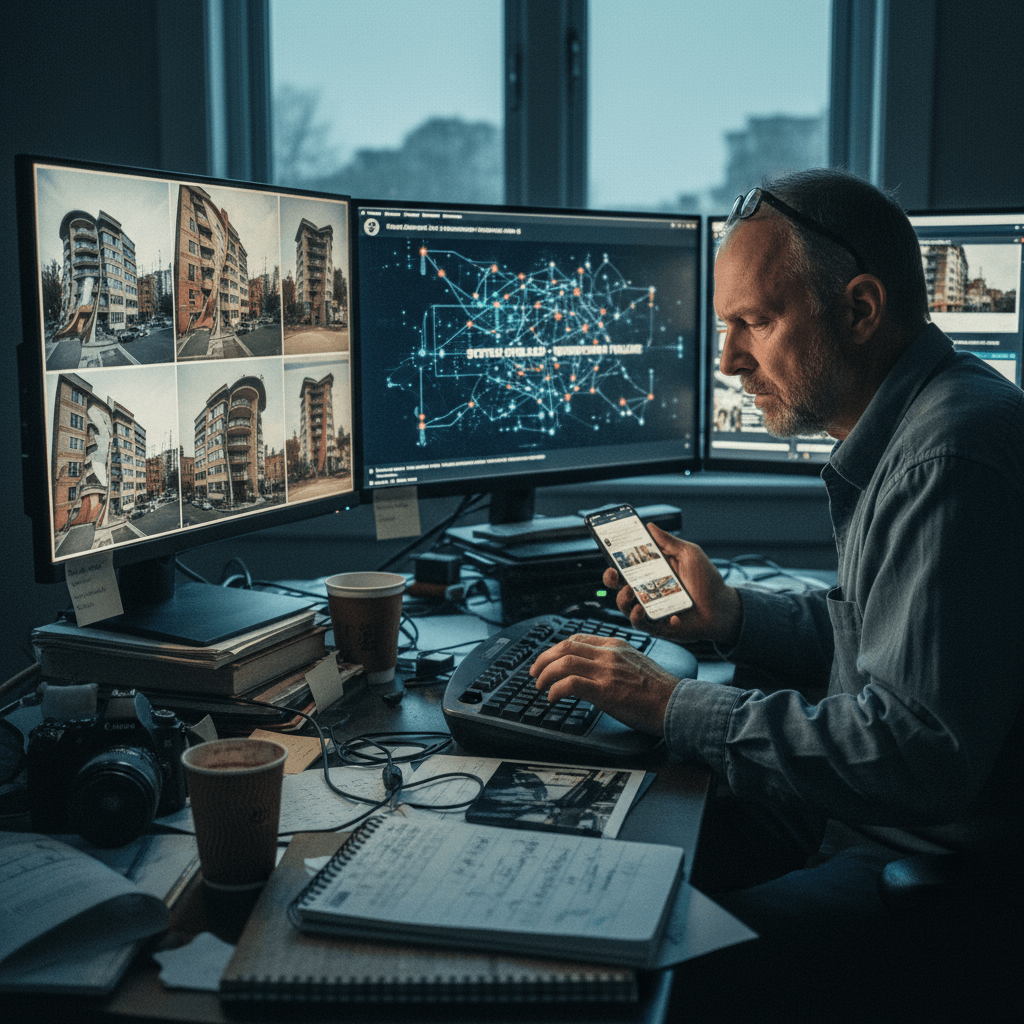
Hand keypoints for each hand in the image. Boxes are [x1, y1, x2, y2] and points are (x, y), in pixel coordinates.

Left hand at [529, 634, 680, 735]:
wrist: (678, 705)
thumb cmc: (659, 691)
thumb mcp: (635, 665)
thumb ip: (614, 663)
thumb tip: (592, 672)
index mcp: (616, 646)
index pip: (577, 639)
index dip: (556, 650)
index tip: (548, 661)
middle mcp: (609, 654)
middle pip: (565, 647)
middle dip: (544, 659)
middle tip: (535, 673)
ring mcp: (607, 671)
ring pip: (564, 662)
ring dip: (546, 674)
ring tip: (540, 687)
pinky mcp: (606, 691)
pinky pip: (571, 683)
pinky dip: (556, 689)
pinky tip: (553, 698)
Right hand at [604, 524, 742, 648]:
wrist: (723, 608)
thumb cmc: (707, 581)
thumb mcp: (690, 555)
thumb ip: (669, 542)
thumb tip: (650, 526)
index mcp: (651, 574)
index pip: (626, 567)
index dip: (614, 561)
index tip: (610, 554)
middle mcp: (647, 592)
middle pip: (618, 587)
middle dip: (610, 580)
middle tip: (615, 575)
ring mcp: (651, 610)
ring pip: (625, 607)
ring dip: (623, 600)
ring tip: (632, 592)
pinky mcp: (658, 627)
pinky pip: (644, 625)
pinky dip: (648, 619)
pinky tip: (670, 616)